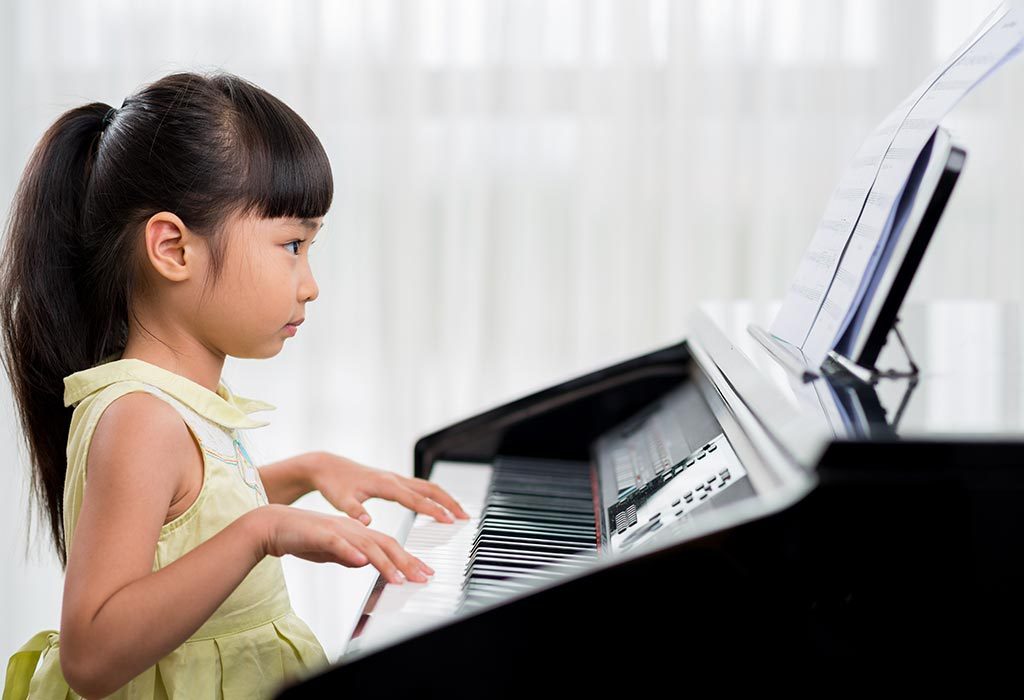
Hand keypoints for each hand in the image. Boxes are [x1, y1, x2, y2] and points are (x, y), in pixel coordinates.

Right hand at [255, 504, 433, 583]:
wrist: (273, 524)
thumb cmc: (302, 537)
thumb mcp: (331, 550)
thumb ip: (348, 555)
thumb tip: (365, 563)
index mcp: (357, 533)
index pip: (389, 546)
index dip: (408, 560)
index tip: (424, 573)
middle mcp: (352, 530)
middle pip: (386, 545)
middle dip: (407, 562)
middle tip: (423, 577)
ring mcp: (338, 531)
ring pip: (367, 546)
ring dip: (386, 562)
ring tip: (399, 578)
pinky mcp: (320, 534)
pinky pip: (338, 543)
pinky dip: (351, 552)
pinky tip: (362, 562)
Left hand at [308, 452, 470, 525]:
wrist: (328, 467)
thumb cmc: (334, 485)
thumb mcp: (341, 501)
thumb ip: (354, 512)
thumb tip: (367, 523)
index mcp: (385, 485)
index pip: (415, 499)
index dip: (433, 510)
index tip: (449, 520)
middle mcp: (394, 479)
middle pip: (430, 489)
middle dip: (449, 502)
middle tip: (465, 517)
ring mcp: (395, 478)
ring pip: (428, 486)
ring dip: (445, 498)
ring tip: (460, 513)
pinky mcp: (393, 481)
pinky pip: (420, 487)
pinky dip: (434, 496)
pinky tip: (440, 505)